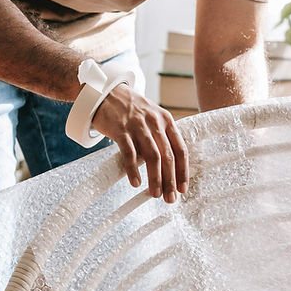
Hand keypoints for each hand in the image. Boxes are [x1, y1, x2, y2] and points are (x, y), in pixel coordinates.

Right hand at [91, 84, 188, 201]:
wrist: (106, 91)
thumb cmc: (132, 109)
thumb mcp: (152, 116)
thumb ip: (162, 136)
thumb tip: (170, 166)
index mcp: (166, 120)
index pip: (180, 149)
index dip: (183, 171)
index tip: (183, 189)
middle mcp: (154, 122)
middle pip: (167, 156)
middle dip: (171, 180)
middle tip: (171, 199)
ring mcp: (137, 125)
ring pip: (151, 156)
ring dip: (155, 178)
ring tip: (155, 194)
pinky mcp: (120, 129)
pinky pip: (129, 152)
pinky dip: (133, 169)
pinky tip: (136, 182)